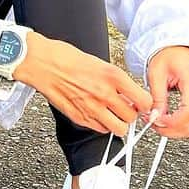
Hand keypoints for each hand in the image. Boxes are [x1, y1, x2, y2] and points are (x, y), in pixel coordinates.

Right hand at [14, 33, 153, 136]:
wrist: (43, 64)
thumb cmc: (67, 58)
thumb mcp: (100, 63)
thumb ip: (116, 80)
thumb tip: (129, 92)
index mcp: (113, 76)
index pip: (144, 100)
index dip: (145, 104)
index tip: (142, 103)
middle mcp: (105, 94)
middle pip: (132, 117)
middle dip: (131, 114)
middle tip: (126, 108)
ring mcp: (92, 108)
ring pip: (119, 128)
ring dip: (119, 123)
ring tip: (113, 115)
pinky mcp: (80, 117)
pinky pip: (101, 130)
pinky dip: (102, 125)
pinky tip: (97, 115)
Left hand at [147, 46, 188, 138]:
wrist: (179, 48)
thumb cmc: (169, 55)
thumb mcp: (156, 74)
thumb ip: (157, 97)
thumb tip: (155, 117)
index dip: (172, 122)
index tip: (156, 121)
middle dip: (171, 129)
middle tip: (152, 123)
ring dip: (173, 129)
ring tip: (156, 120)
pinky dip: (178, 124)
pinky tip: (165, 118)